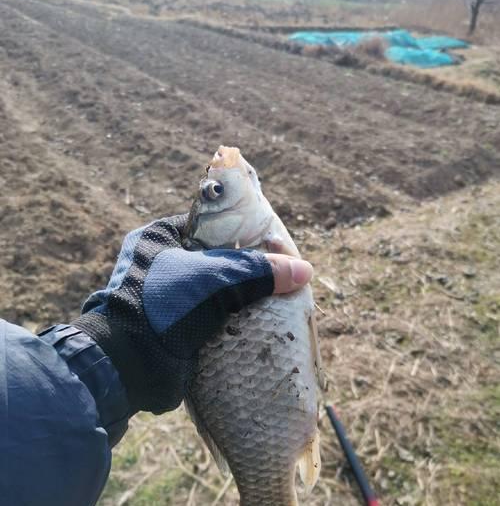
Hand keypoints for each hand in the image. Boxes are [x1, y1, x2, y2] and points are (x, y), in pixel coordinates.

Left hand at [74, 215, 311, 413]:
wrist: (127, 365)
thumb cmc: (164, 306)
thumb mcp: (216, 280)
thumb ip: (259, 272)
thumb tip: (304, 269)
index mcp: (158, 237)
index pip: (209, 224)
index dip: (240, 231)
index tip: (269, 243)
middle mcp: (157, 262)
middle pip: (213, 257)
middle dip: (243, 268)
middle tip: (273, 272)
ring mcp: (162, 294)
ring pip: (211, 287)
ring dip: (237, 295)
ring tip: (270, 296)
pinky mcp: (169, 323)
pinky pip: (205, 312)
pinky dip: (226, 316)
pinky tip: (253, 320)